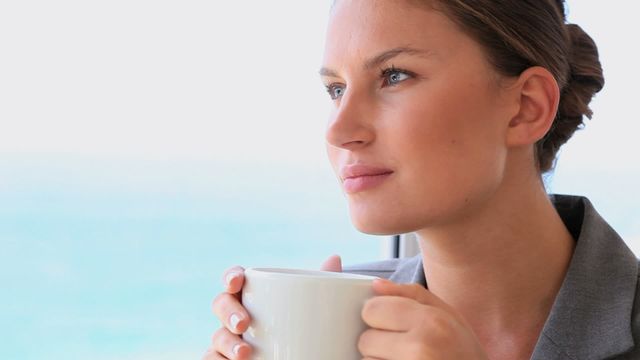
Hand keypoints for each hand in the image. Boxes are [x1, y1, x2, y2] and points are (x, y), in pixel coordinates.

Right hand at [203, 255, 342, 358]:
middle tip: (245, 323)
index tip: (238, 281)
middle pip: (220, 304)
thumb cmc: (302, 331)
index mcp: (253, 297)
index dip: (231, 277)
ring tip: (245, 354)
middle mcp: (236, 317)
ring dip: (226, 343)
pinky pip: (211, 359)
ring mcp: (229, 341)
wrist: (303, 359)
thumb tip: (335, 257)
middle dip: (228, 311)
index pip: (235, 279)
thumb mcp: (313, 309)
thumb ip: (321, 285)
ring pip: (216, 337)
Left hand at [358, 279, 488, 359]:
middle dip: (378, 344)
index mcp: (432, 322)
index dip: (378, 317)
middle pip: (366, 339)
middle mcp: (421, 348)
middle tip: (403, 350)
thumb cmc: (464, 353)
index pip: (372, 309)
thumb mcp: (450, 316)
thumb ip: (412, 294)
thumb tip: (376, 285)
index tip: (391, 325)